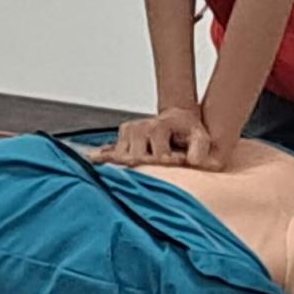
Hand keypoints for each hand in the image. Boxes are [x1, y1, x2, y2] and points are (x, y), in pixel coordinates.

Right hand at [96, 107, 220, 169]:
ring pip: (121, 158)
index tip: (174, 166)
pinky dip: (103, 157)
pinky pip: (110, 151)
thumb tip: (193, 162)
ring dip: (129, 169)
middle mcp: (140, 128)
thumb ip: (199, 148)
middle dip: (146, 169)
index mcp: (158, 128)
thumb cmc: (189, 130)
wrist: (178, 117)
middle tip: (154, 176)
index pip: (158, 156)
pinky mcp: (121, 136)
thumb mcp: (200, 136)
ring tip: (137, 176)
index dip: (166, 166)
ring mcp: (129, 132)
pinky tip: (93, 160)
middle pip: (135, 159)